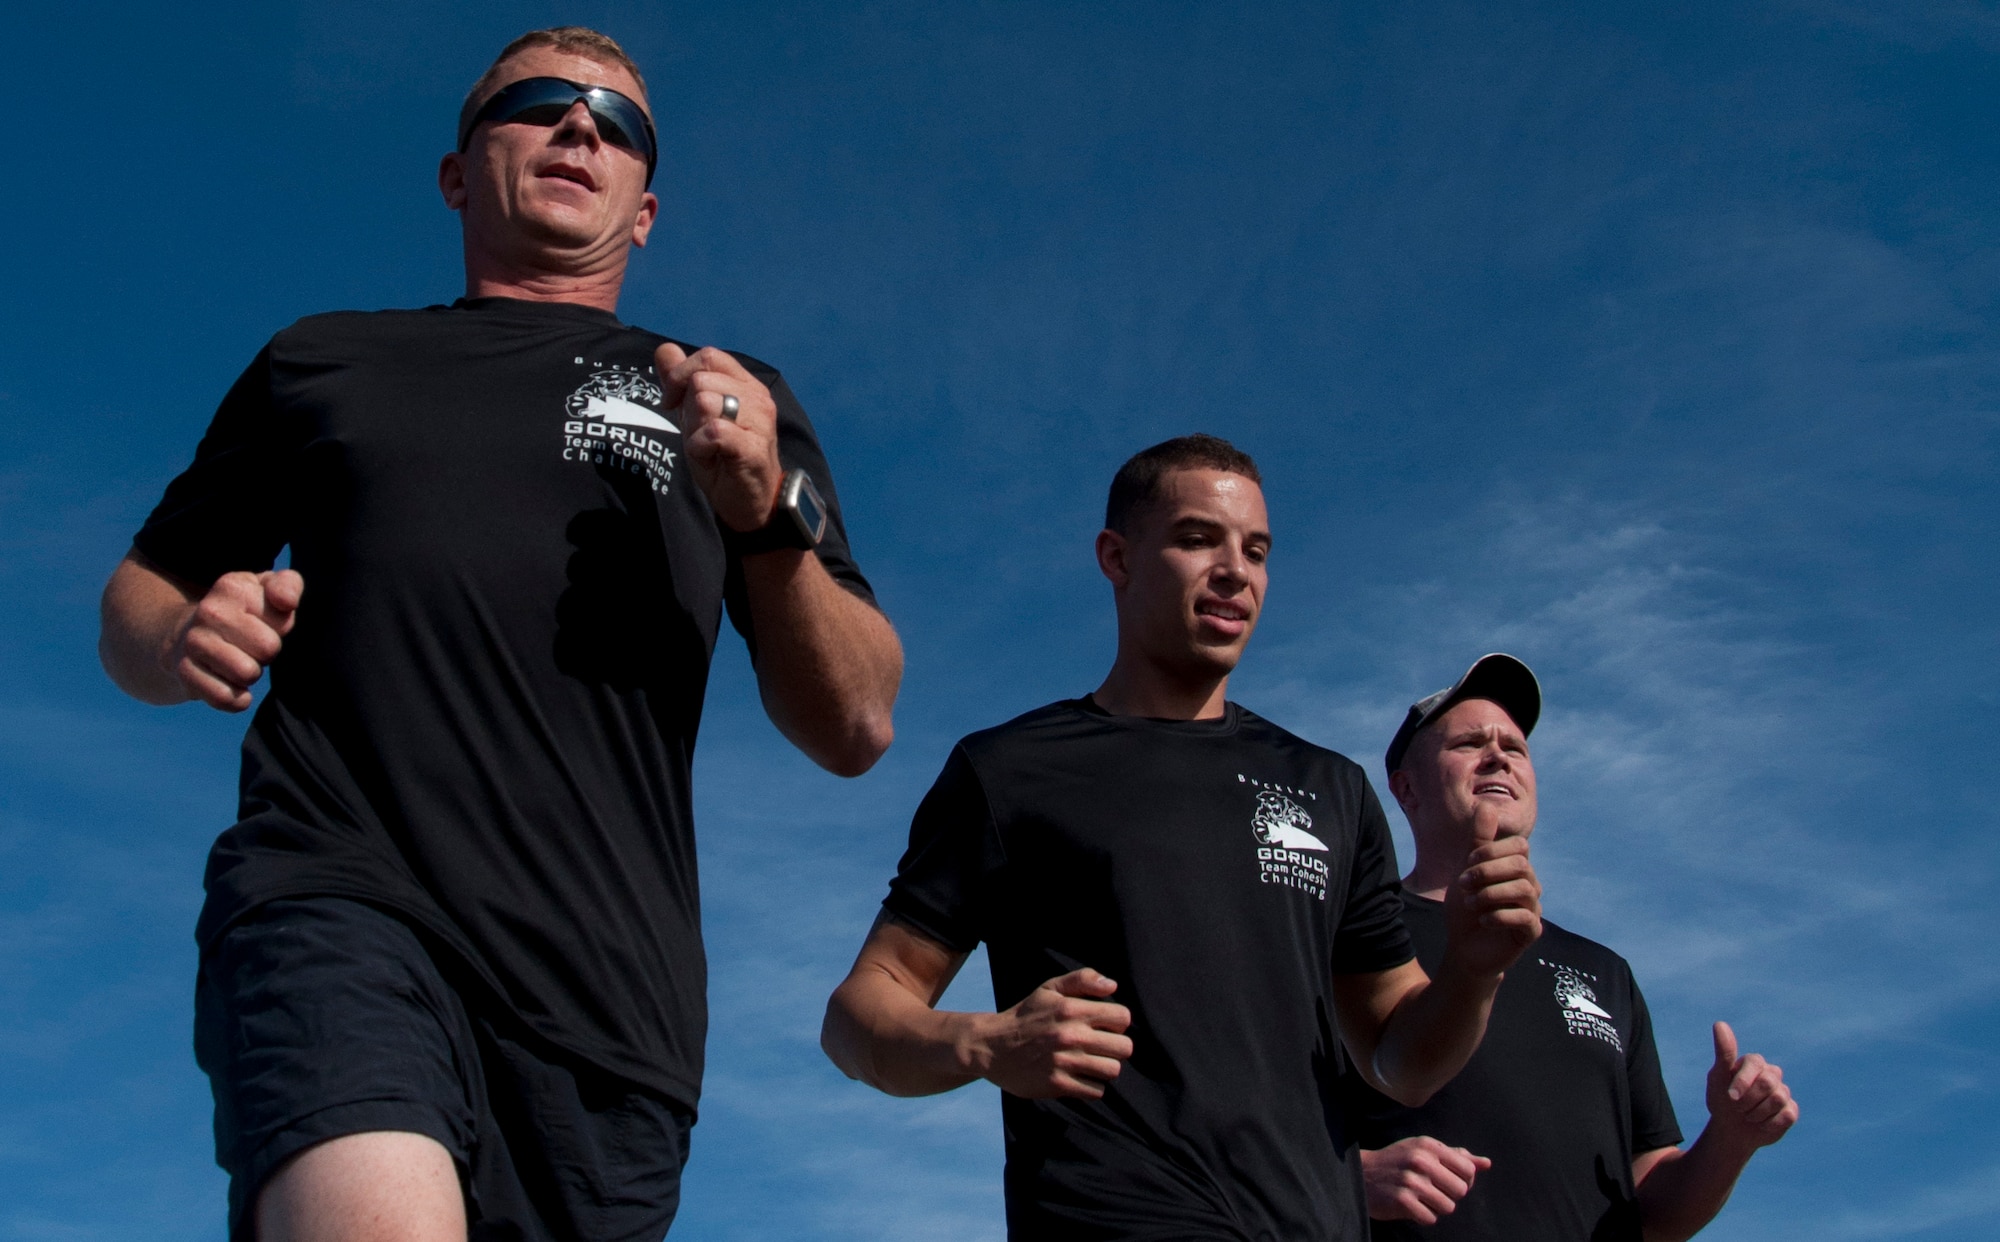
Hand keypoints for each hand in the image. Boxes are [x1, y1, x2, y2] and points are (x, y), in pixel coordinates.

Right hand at [169, 569, 302, 711]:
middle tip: (251, 646)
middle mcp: (209, 612)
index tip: (263, 623)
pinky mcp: (185, 672)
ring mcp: (194, 643)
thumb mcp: (264, 589)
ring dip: (251, 674)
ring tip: (239, 661)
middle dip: (267, 653)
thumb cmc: (239, 613)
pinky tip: (231, 685)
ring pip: (248, 674)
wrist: (184, 635)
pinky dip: (235, 698)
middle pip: (268, 648)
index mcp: (233, 588)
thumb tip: (287, 601)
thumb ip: (287, 585)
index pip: (282, 620)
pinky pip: (225, 697)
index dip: (280, 627)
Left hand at [655, 342, 784, 532]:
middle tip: (697, 433)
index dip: (681, 375)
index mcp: (745, 384)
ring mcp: (759, 422)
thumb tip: (665, 349)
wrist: (751, 502)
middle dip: (687, 408)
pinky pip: (713, 431)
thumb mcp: (695, 415)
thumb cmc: (723, 457)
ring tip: (706, 447)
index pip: (709, 356)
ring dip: (694, 429)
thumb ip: (681, 380)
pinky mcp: (753, 448)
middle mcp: (757, 398)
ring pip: (705, 402)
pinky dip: (700, 447)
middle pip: (702, 379)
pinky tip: (709, 458)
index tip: (672, 402)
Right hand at [973, 968, 1133, 1099]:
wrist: (992, 1047)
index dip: (1118, 1022)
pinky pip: (1096, 1091)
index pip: (1123, 1017)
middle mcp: (1072, 1035)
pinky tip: (1078, 1076)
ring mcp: (1065, 1062)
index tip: (1104, 1026)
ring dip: (1104, 1068)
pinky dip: (1091, 1086)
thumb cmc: (1026, 1016)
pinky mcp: (1058, 1084)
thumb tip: (1112, 986)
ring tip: (1090, 1063)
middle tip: (1100, 1047)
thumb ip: (1082, 980)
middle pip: (1125, 1048)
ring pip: (1113, 1070)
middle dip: (1115, 1047)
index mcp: (1072, 1009)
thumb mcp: (1049, 989)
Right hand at [1362, 1136, 1490, 1223]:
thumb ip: (1456, 1156)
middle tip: (1432, 1190)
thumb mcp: (1424, 1150)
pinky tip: (1411, 1206)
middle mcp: (1421, 1161)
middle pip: (1461, 1191)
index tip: (1448, 1181)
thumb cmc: (1399, 1161)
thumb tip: (1486, 1163)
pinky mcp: (1403, 1201)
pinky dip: (1423, 1216)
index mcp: (1429, 1146)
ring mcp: (1412, 1181)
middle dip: (1450, 1195)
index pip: (1468, 1170)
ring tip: (1421, 1198)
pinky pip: (1430, 1218)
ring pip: (1448, 1207)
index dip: (1464, 1180)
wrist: (1362, 1173)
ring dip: (1436, 1207)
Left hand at [1443, 802, 1541, 977]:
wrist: (1464, 946)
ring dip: (1490, 894)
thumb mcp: (1466, 870)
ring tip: (1471, 903)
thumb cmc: (1467, 906)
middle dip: (1488, 871)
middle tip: (1463, 884)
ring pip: (1524, 889)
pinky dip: (1499, 916)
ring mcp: (1533, 909)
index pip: (1519, 846)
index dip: (1491, 851)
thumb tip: (1487, 806)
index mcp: (1516, 869)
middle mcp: (1530, 886)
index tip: (1467, 864)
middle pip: (1522, 865)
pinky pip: (1525, 917)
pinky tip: (1483, 920)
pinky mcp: (1530, 932)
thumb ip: (1478, 841)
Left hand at [1704, 1022, 1797, 1149]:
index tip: (1730, 1097)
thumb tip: (1719, 1024)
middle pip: (1768, 1083)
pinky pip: (1787, 1115)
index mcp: (1755, 1063)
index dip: (1743, 1082)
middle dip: (1749, 1100)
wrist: (1730, 1130)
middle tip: (1738, 1108)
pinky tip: (1762, 1124)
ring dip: (1758, 1113)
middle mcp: (1772, 1074)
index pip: (1756, 1064)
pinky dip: (1770, 1123)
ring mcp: (1783, 1092)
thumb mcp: (1718, 1077)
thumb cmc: (1722, 1100)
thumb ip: (1723, 1052)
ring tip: (1749, 1115)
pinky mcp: (1791, 1110)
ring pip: (1778, 1099)